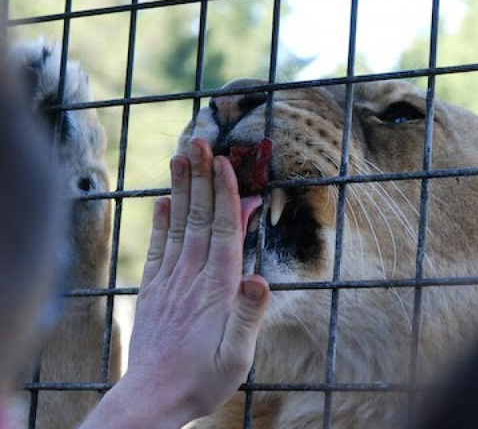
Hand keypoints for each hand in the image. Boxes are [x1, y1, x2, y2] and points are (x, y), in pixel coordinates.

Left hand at [81, 138, 268, 428]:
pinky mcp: (153, 291)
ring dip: (182, 189)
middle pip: (199, 218)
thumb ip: (248, 316)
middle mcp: (191, 278)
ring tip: (182, 156)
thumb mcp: (238, 357)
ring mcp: (169, 282)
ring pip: (179, 226)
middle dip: (202, 178)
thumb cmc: (203, 379)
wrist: (153, 399)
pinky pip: (158, 248)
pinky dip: (161, 221)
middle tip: (201, 142)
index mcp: (216, 289)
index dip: (225, 195)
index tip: (225, 163)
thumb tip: (260, 280)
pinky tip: (163, 201)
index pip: (222, 231)